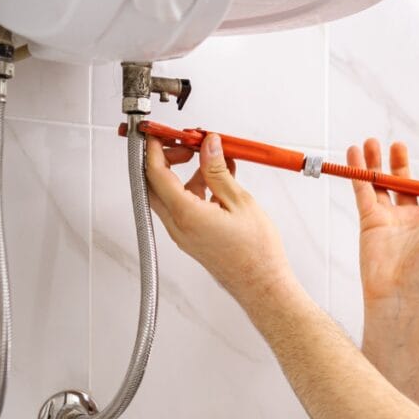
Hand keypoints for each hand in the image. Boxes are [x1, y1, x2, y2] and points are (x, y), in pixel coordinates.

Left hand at [145, 132, 294, 304]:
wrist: (261, 285)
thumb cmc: (256, 253)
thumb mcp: (239, 201)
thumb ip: (218, 170)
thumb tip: (208, 146)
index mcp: (186, 214)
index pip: (156, 174)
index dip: (156, 149)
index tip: (162, 134)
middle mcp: (178, 226)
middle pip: (156, 184)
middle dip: (168, 159)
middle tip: (188, 145)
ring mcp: (183, 234)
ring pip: (170, 195)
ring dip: (186, 174)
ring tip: (214, 163)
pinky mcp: (191, 238)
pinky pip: (183, 208)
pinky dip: (195, 190)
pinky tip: (219, 182)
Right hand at [349, 139, 418, 307]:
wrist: (402, 296)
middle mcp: (412, 216)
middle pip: (405, 181)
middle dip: (400, 161)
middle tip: (397, 145)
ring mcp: (389, 217)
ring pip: (380, 182)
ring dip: (375, 161)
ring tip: (370, 141)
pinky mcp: (369, 220)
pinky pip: (363, 190)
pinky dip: (358, 171)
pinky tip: (353, 153)